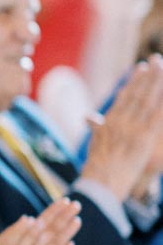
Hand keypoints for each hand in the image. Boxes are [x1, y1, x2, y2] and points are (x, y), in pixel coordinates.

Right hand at [82, 59, 162, 200]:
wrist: (100, 183)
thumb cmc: (97, 167)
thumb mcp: (95, 143)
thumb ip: (96, 128)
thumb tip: (88, 117)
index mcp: (109, 122)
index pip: (124, 96)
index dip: (134, 81)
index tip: (141, 69)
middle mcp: (120, 121)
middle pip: (137, 94)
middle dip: (148, 77)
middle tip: (156, 61)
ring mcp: (131, 129)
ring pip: (147, 101)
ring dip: (156, 84)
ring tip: (162, 69)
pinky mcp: (143, 138)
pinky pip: (156, 117)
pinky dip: (162, 104)